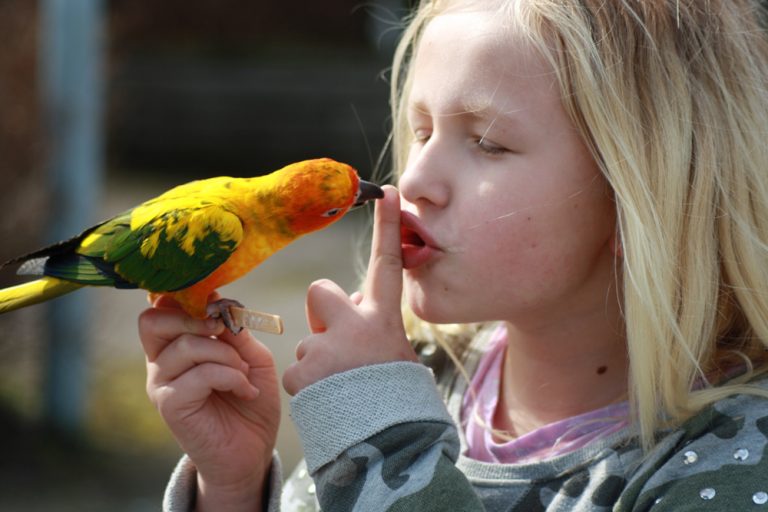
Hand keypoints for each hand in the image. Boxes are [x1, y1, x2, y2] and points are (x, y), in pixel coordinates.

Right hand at [139, 295, 280, 510]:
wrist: (251, 450)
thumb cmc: (249, 400)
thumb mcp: (250, 357)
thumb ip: (235, 331)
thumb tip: (220, 302)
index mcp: (176, 344)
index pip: (160, 307)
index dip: (186, 297)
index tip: (218, 304)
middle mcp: (161, 362)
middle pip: (153, 320)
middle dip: (194, 317)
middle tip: (224, 330)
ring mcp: (161, 384)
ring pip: (186, 345)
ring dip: (226, 355)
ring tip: (244, 374)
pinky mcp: (170, 405)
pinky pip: (200, 374)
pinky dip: (230, 376)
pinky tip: (245, 391)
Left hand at [283, 185, 416, 394]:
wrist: (388, 444)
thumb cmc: (394, 399)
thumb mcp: (395, 356)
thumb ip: (372, 327)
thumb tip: (351, 304)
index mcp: (383, 320)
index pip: (387, 264)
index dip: (386, 227)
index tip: (386, 193)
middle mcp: (354, 326)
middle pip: (320, 292)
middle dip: (323, 313)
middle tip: (338, 345)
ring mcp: (326, 348)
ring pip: (309, 343)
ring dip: (319, 363)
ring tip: (341, 389)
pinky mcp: (302, 372)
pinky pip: (297, 373)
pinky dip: (308, 387)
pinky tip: (328, 401)